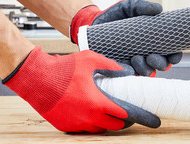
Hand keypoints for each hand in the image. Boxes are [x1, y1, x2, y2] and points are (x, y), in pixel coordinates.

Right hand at [3, 46, 159, 132]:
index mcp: (98, 102)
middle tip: (128, 112)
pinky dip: (91, 122)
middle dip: (124, 120)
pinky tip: (92, 112)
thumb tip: (128, 71)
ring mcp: (77, 124)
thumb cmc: (63, 68)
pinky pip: (85, 129)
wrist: (35, 79)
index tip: (154, 120)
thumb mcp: (91, 60)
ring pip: (100, 129)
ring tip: (110, 111)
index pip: (126, 114)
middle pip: (115, 125)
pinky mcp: (66, 127)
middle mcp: (89, 117)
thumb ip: (112, 66)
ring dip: (107, 122)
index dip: (141, 116)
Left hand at [70, 0, 182, 75]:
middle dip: (161, 63)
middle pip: (162, 65)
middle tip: (152, 57)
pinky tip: (129, 64)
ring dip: (146, 68)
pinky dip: (132, 72)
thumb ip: (144, 6)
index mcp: (154, 41)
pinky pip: (130, 75)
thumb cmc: (116, 15)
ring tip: (138, 58)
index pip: (170, 52)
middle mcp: (147, 53)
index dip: (175, 56)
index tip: (174, 55)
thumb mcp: (130, 7)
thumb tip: (159, 9)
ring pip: (148, 72)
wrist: (93, 22)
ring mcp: (135, 62)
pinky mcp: (121, 67)